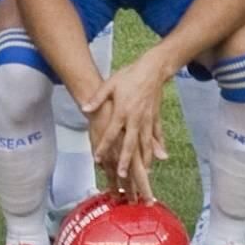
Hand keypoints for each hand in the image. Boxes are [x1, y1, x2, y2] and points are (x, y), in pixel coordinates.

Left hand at [80, 62, 170, 200]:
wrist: (151, 69)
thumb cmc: (129, 76)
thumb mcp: (110, 84)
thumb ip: (97, 98)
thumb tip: (84, 108)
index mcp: (122, 111)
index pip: (111, 133)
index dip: (104, 146)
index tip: (98, 159)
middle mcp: (136, 118)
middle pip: (130, 143)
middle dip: (126, 160)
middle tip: (122, 175)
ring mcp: (147, 119)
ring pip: (146, 143)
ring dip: (145, 159)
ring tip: (144, 173)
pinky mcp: (155, 117)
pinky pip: (157, 135)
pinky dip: (158, 147)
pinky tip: (160, 158)